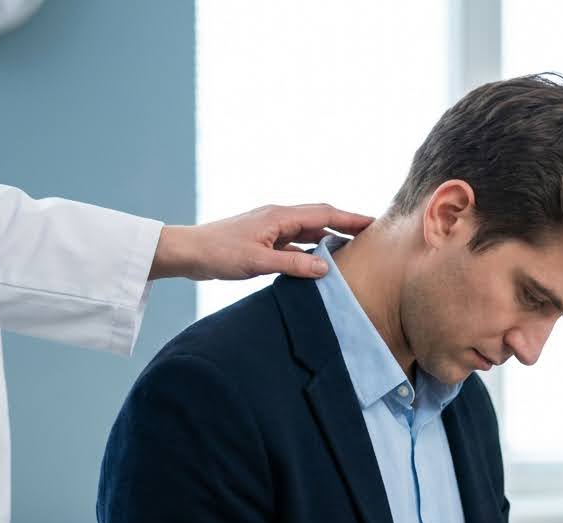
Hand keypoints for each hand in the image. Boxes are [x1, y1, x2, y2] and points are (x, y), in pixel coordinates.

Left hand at [149, 203, 374, 280]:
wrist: (187, 252)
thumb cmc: (218, 253)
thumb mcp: (258, 262)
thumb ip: (293, 265)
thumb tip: (326, 268)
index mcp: (279, 216)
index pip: (325, 214)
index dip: (351, 218)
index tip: (375, 223)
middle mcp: (279, 218)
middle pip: (321, 218)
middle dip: (347, 225)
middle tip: (371, 236)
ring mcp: (272, 229)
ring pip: (309, 232)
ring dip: (331, 239)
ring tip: (353, 251)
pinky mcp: (265, 241)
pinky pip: (296, 243)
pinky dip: (312, 250)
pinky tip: (320, 263)